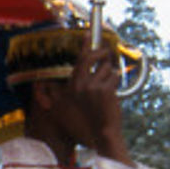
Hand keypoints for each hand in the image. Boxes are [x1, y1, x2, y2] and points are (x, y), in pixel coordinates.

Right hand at [57, 46, 125, 162]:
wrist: (101, 135)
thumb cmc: (86, 125)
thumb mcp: (66, 109)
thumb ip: (61, 92)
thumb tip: (54, 80)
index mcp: (71, 87)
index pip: (78, 60)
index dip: (85, 45)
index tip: (88, 33)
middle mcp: (79, 84)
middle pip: (92, 57)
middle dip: (102, 53)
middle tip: (107, 53)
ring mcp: (92, 87)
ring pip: (107, 69)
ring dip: (110, 76)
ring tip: (107, 91)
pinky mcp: (105, 90)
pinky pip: (114, 77)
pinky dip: (115, 84)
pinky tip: (111, 96)